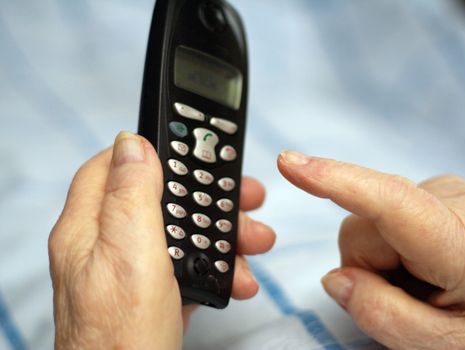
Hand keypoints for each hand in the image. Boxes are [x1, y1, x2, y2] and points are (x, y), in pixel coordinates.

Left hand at [49, 132, 274, 349]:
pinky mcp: (152, 297)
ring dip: (222, 235)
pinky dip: (216, 269)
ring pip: (179, 235)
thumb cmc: (123, 337)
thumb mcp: (132, 252)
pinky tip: (237, 279)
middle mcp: (105, 248)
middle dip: (206, 198)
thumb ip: (132, 195)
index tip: (187, 149)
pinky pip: (186, 268)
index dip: (147, 152)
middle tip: (244, 197)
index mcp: (89, 229)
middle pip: (157, 201)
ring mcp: (129, 274)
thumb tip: (131, 143)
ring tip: (255, 241)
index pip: (109, 168)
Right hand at [278, 150, 464, 348]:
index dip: (334, 181)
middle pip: (361, 227)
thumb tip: (336, 278)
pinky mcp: (432, 188)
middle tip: (407, 297)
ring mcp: (443, 189)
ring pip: (365, 221)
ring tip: (419, 281)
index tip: (290, 163)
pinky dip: (387, 245)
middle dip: (366, 267)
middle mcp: (454, 201)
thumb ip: (382, 316)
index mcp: (464, 245)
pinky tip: (420, 262)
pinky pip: (379, 213)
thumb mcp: (445, 347)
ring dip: (378, 259)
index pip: (390, 204)